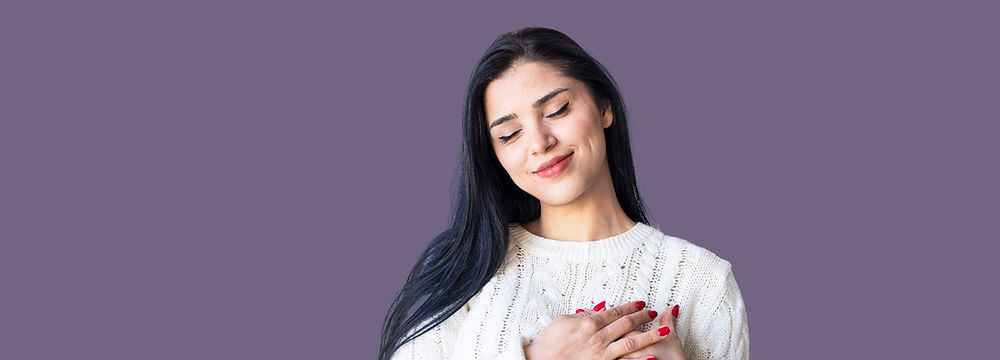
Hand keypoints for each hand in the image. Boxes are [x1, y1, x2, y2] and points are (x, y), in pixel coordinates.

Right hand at [523, 300, 671, 359]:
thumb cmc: (548, 342)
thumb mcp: (563, 321)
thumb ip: (583, 314)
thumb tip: (600, 307)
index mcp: (589, 323)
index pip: (615, 311)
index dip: (630, 307)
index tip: (641, 303)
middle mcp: (598, 337)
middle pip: (626, 324)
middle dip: (642, 318)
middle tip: (653, 313)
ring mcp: (601, 353)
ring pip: (631, 342)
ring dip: (649, 336)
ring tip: (664, 332)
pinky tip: (652, 358)